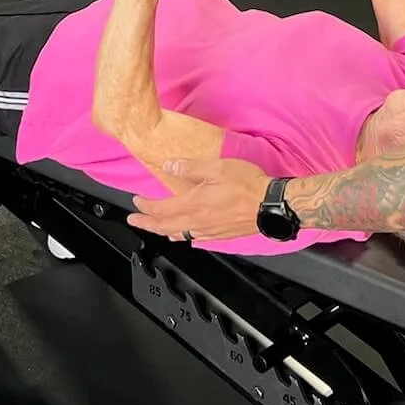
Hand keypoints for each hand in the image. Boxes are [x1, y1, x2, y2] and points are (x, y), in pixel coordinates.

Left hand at [130, 157, 270, 243]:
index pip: (161, 209)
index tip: (136, 202)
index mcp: (194, 204)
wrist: (270, 205)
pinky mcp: (221, 235)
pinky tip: (185, 234)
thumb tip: (170, 165)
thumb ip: (191, 167)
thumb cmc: (247, 185)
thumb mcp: (217, 167)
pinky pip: (194, 238)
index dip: (145, 207)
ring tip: (156, 228)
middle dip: (146, 224)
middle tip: (134, 221)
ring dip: (162, 231)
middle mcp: (198, 221)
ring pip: (178, 235)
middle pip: (164, 226)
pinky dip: (183, 236)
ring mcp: (209, 231)